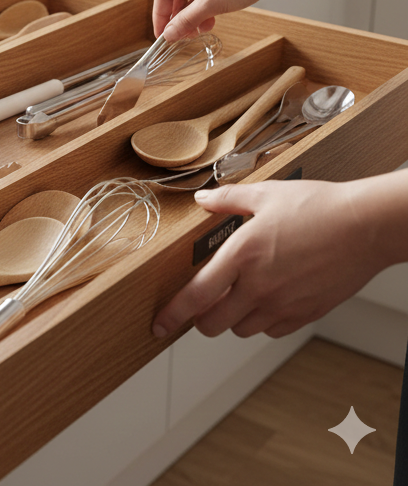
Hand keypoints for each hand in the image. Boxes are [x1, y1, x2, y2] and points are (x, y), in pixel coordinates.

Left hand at [151, 179, 385, 338]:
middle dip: (201, 319)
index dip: (173, 314)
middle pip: (214, 322)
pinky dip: (261, 322)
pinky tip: (265, 300)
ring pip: (241, 329)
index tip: (159, 325)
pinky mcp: (306, 314)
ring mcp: (284, 303)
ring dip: (231, 319)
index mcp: (242, 254)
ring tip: (236, 297)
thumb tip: (202, 200)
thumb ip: (227, 200)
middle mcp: (259, 285)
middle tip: (201, 306)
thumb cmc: (318, 207)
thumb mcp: (264, 194)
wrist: (365, 226)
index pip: (197, 295)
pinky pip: (272, 331)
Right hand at [152, 0, 279, 40]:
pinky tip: (213, 16)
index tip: (163, 35)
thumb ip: (186, 21)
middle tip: (185, 35)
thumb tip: (169, 33)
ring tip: (202, 28)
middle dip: (180, 17)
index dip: (160, 17)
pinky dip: (206, 4)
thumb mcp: (210, 5)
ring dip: (195, 13)